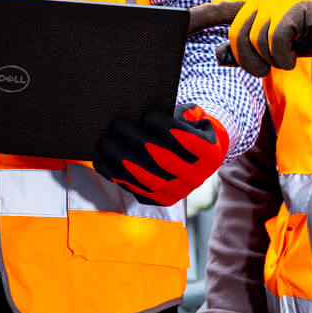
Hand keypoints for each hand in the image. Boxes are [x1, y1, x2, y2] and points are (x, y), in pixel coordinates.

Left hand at [92, 104, 227, 205]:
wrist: (198, 157)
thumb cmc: (191, 128)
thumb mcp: (195, 117)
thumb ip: (179, 113)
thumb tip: (148, 112)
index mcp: (209, 154)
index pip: (188, 141)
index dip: (167, 128)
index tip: (146, 115)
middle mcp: (196, 177)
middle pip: (163, 160)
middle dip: (137, 141)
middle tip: (117, 125)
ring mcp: (178, 192)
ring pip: (146, 178)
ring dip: (122, 160)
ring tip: (105, 142)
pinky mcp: (160, 200)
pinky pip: (134, 188)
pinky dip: (116, 175)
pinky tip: (102, 161)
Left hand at [190, 0, 311, 74]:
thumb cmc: (307, 34)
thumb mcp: (274, 47)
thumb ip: (247, 51)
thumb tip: (219, 55)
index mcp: (252, 8)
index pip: (217, 11)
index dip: (195, 18)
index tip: (174, 24)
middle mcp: (259, 0)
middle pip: (236, 37)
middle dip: (250, 62)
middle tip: (269, 67)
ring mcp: (275, 2)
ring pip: (256, 42)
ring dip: (273, 61)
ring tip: (289, 56)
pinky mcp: (291, 8)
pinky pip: (275, 41)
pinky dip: (285, 57)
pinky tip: (297, 53)